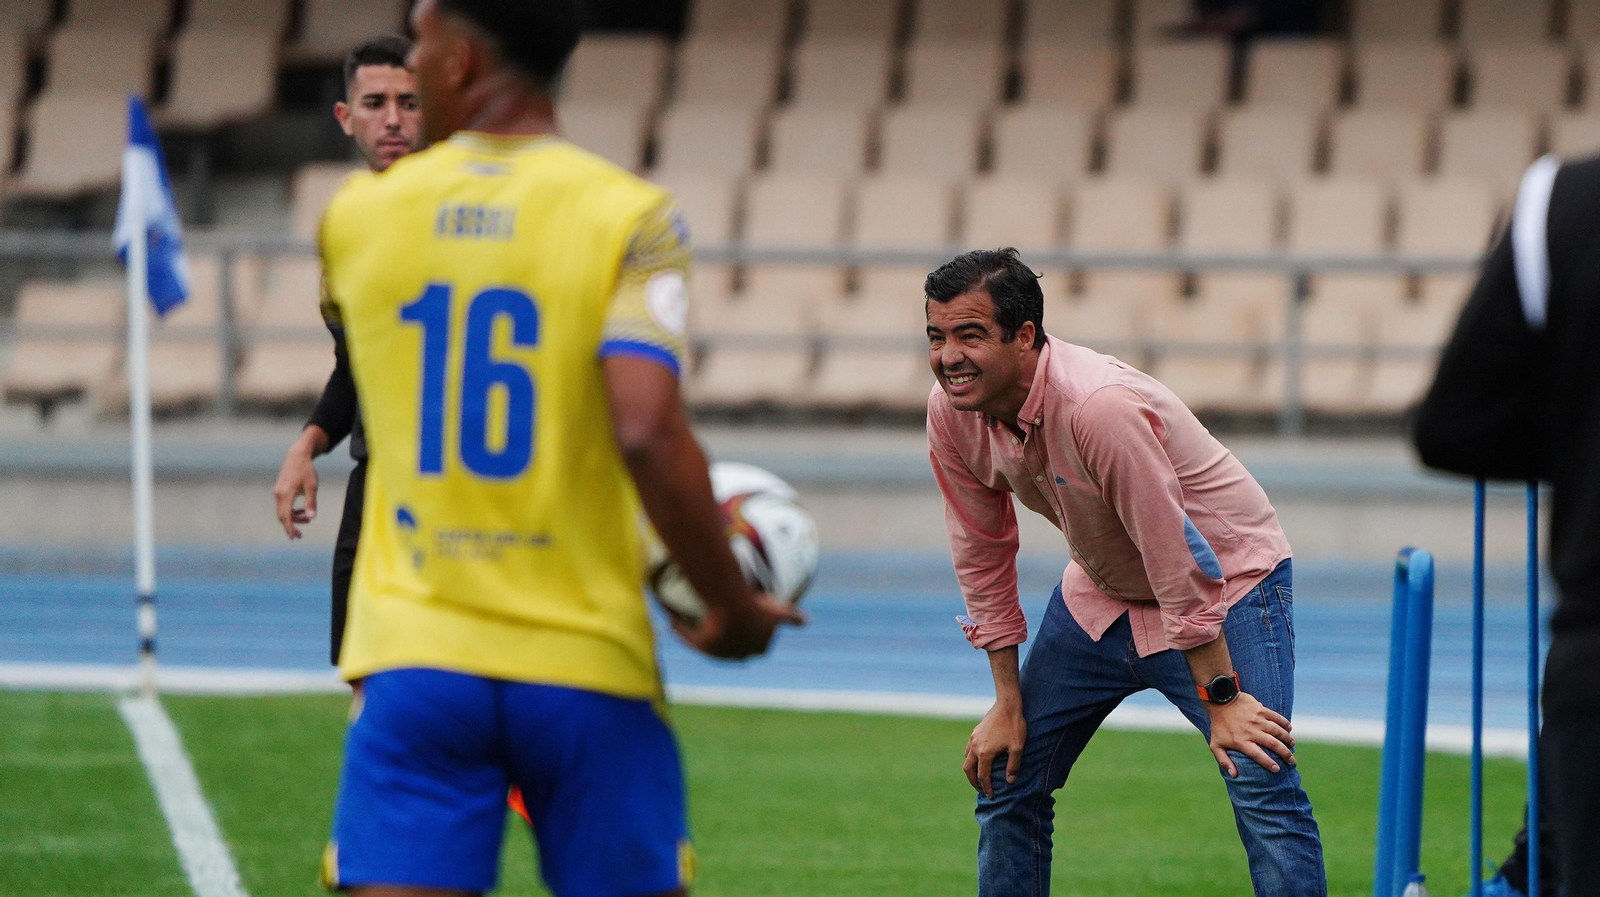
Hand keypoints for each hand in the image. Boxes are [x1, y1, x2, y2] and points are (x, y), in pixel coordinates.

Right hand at [272, 446, 318, 538]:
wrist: (297, 456)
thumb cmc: (307, 470)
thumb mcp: (312, 487)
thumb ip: (311, 503)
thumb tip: (311, 518)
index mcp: (286, 494)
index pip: (286, 516)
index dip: (289, 528)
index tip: (293, 537)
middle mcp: (279, 494)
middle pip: (282, 516)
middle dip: (291, 526)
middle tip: (300, 535)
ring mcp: (277, 492)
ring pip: (282, 511)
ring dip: (293, 518)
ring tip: (307, 520)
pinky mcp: (279, 490)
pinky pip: (283, 505)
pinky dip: (291, 510)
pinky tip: (302, 511)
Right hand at [674, 592, 805, 659]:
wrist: (735, 610)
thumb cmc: (758, 608)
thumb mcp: (779, 611)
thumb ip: (792, 617)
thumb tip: (807, 621)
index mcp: (759, 647)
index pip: (759, 645)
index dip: (756, 637)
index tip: (751, 623)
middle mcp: (739, 653)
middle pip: (735, 647)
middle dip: (731, 640)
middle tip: (725, 623)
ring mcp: (720, 651)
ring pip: (711, 644)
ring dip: (706, 637)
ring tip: (700, 624)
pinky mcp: (702, 645)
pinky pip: (690, 638)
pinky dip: (682, 632)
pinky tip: (674, 623)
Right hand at [964, 699, 1025, 797]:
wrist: (1007, 704)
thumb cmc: (1014, 726)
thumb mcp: (1017, 747)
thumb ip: (1013, 766)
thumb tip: (1009, 781)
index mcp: (985, 753)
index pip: (983, 776)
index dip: (986, 788)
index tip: (990, 796)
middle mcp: (975, 747)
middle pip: (968, 769)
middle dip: (973, 781)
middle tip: (981, 789)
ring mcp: (973, 738)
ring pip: (966, 759)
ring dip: (970, 770)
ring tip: (978, 776)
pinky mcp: (975, 732)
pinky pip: (968, 749)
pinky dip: (971, 758)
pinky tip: (979, 759)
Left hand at [1205, 692, 1295, 776]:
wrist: (1220, 701)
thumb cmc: (1218, 725)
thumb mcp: (1215, 745)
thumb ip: (1224, 761)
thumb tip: (1234, 775)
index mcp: (1240, 741)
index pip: (1258, 755)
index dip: (1268, 763)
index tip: (1277, 769)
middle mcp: (1250, 731)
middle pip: (1272, 744)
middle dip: (1285, 753)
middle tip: (1291, 760)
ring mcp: (1257, 719)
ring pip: (1277, 731)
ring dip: (1287, 739)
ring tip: (1292, 745)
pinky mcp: (1260, 709)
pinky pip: (1276, 717)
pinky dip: (1285, 723)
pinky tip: (1289, 729)